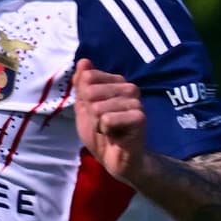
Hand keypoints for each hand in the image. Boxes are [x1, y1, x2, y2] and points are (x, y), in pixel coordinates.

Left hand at [73, 58, 146, 181]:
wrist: (115, 159)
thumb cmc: (101, 133)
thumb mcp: (84, 108)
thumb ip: (81, 85)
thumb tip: (83, 61)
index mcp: (117, 82)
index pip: (87, 77)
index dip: (83, 99)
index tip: (93, 112)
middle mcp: (129, 87)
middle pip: (91, 91)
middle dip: (90, 113)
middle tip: (102, 123)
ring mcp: (135, 101)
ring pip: (98, 107)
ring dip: (97, 124)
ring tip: (108, 130)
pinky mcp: (139, 117)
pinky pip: (107, 119)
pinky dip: (105, 131)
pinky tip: (115, 135)